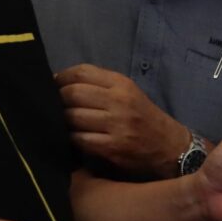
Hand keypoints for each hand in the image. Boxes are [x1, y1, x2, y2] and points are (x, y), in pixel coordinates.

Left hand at [56, 64, 188, 177]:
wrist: (169, 147)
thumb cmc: (143, 118)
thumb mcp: (128, 93)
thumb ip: (99, 86)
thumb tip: (59, 83)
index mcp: (122, 84)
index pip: (82, 72)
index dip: (61, 78)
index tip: (52, 86)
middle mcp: (119, 101)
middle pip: (73, 93)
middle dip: (56, 100)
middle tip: (52, 107)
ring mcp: (116, 125)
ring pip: (72, 117)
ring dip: (61, 121)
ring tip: (61, 123)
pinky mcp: (112, 147)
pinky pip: (79, 139)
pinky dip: (70, 139)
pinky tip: (72, 138)